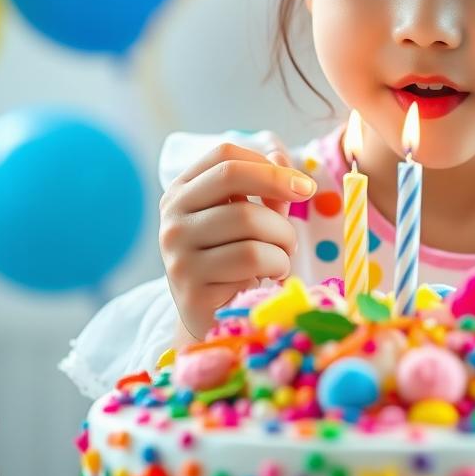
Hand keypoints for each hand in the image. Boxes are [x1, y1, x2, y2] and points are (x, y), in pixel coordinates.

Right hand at [158, 141, 316, 339]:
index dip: (269, 165)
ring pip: (248, 219)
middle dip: (279, 193)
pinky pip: (251, 258)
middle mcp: (172, 216)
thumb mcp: (251, 219)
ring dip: (283, 239)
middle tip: (297, 221)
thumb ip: (266, 189)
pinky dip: (277, 265)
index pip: (224, 155)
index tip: (302, 186)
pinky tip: (270, 275)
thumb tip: (280, 155)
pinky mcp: (190, 285)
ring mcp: (177, 250)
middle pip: (233, 178)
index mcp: (183, 191)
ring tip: (282, 257)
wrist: (213, 319)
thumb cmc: (235, 261)